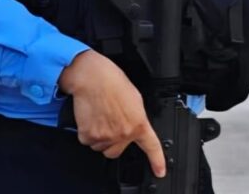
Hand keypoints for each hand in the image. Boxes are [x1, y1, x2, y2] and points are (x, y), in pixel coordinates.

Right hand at [58, 50, 165, 177]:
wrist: (92, 77)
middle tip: (111, 122)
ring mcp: (105, 136)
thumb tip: (134, 127)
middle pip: (117, 151)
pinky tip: (92, 117)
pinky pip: (88, 142)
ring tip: (101, 116)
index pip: (151, 146)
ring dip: (101, 137)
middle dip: (114, 141)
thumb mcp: (135, 100)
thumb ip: (137, 118)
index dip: (157, 161)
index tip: (160, 171)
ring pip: (102, 147)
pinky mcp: (88, 136)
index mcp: (138, 123)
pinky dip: (88, 133)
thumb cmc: (113, 82)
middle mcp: (123, 133)